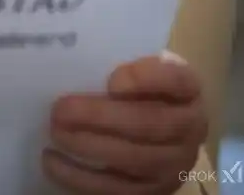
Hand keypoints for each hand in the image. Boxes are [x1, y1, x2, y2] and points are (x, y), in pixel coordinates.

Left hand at [44, 52, 206, 193]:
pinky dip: (80, 177)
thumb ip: (119, 62)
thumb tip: (81, 63)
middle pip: (149, 123)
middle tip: (60, 109)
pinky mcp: (153, 191)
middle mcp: (190, 129)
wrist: (161, 133)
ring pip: (133, 159)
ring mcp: (175, 164)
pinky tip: (53, 161)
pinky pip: (117, 189)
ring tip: (56, 132)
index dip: (145, 79)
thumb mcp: (138, 68)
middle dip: (99, 116)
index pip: (176, 80)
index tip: (112, 80)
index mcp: (187, 90)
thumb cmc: (139, 91)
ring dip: (88, 146)